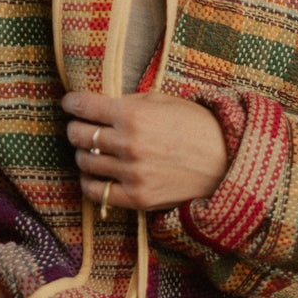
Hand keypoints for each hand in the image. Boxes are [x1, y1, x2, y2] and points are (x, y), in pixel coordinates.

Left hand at [64, 90, 228, 214]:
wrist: (226, 161)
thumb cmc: (196, 125)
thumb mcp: (162, 100)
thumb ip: (127, 102)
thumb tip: (98, 105)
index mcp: (133, 114)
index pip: (83, 107)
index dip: (71, 103)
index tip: (70, 104)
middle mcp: (128, 144)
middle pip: (79, 136)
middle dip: (76, 128)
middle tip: (81, 127)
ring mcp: (132, 173)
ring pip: (84, 163)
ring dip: (84, 154)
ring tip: (93, 150)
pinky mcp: (138, 198)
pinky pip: (97, 193)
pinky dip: (91, 182)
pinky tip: (97, 175)